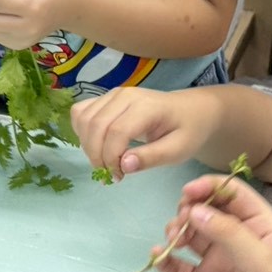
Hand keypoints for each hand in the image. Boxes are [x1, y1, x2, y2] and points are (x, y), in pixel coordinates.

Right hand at [72, 87, 214, 180]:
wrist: (191, 110)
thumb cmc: (187, 131)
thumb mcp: (179, 150)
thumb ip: (151, 157)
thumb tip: (123, 165)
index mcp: (146, 107)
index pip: (116, 132)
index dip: (111, 158)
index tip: (118, 177)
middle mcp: (124, 95)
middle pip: (95, 125)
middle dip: (96, 155)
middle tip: (110, 174)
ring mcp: (112, 94)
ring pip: (84, 119)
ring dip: (87, 145)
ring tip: (104, 162)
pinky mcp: (105, 98)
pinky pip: (81, 112)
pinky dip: (82, 132)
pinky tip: (96, 145)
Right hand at [156, 175, 271, 271]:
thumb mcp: (261, 260)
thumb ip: (227, 233)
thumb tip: (193, 210)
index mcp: (259, 227)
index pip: (232, 195)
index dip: (210, 188)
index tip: (188, 192)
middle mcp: (236, 240)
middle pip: (206, 211)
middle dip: (190, 209)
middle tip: (182, 220)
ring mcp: (217, 263)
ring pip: (190, 236)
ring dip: (177, 231)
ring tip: (173, 238)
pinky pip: (178, 268)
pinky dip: (165, 260)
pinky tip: (158, 256)